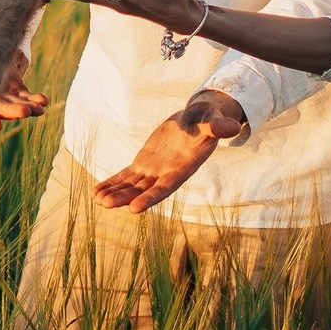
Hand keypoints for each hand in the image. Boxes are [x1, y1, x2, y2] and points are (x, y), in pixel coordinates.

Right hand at [0, 20, 47, 132]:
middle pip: (0, 111)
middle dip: (11, 114)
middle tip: (23, 114)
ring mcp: (3, 98)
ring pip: (16, 108)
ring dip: (26, 109)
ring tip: (37, 108)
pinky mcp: (17, 92)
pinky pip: (28, 99)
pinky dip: (36, 100)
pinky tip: (44, 101)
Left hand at [92, 91, 248, 212]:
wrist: (197, 120)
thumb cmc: (208, 121)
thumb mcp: (213, 122)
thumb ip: (219, 127)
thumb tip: (233, 127)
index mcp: (182, 169)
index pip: (164, 188)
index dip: (149, 198)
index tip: (133, 209)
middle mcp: (166, 174)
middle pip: (143, 190)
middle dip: (124, 197)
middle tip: (104, 204)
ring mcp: (153, 170)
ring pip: (131, 185)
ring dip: (115, 192)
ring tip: (97, 200)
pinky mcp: (144, 163)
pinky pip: (126, 176)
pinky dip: (112, 182)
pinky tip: (97, 190)